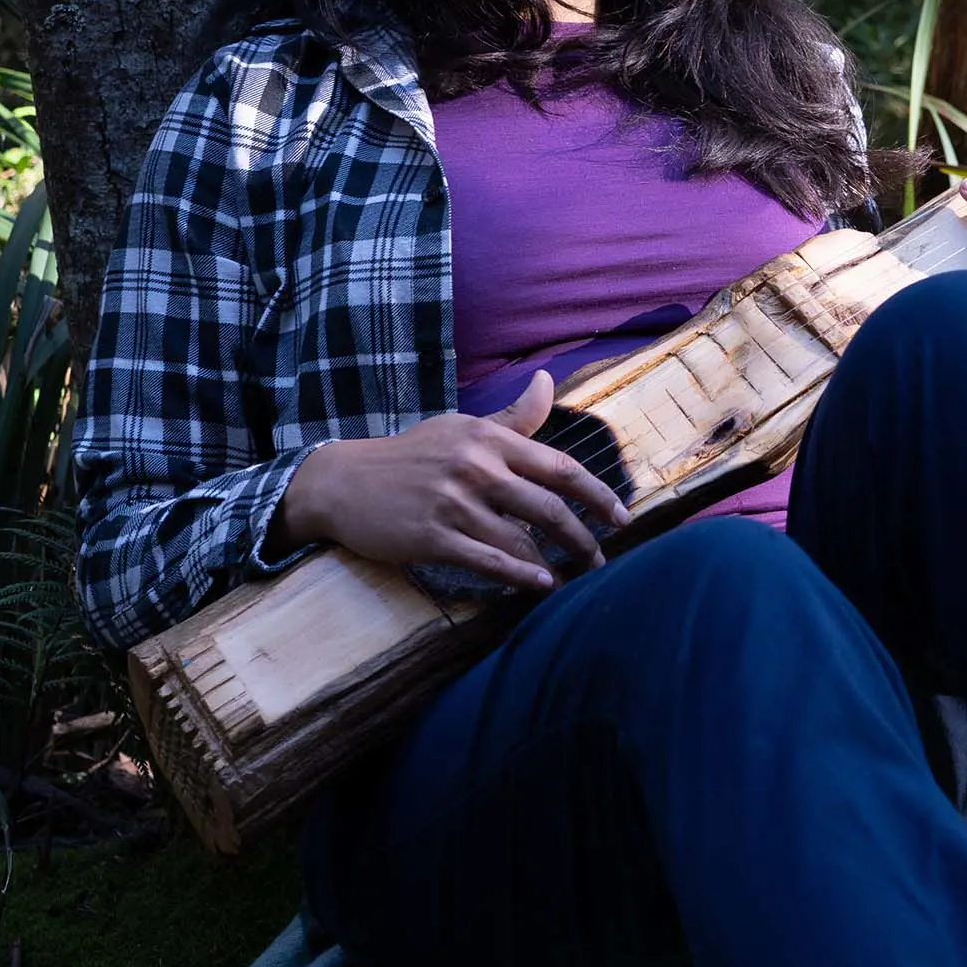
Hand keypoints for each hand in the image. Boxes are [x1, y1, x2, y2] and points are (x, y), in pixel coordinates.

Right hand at [278, 371, 629, 591]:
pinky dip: (520, 576)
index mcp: (488, 438)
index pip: (558, 467)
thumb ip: (512, 417)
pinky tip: (540, 585)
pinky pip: (488, 561)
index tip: (622, 517)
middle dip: (583, 536)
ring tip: (573, 576)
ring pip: (521, 539)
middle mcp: (476, 467)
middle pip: (549, 507)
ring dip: (554, 562)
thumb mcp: (460, 427)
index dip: (597, 495)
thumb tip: (547, 381)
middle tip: (601, 558)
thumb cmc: (410, 454)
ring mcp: (453, 504)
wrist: (344, 481)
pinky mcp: (432, 537)